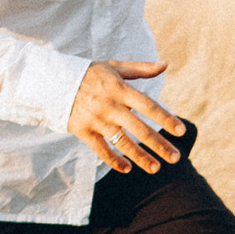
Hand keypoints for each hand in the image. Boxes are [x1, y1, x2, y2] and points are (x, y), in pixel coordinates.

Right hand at [69, 57, 183, 173]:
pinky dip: (113, 160)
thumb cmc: (88, 74)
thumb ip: (140, 69)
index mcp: (120, 89)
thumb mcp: (113, 67)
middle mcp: (110, 106)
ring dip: (140, 157)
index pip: (148, 106)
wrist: (52, 81)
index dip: (166, 118)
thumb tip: (165, 64)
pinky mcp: (83, 131)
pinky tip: (127, 168)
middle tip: (176, 158)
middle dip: (159, 145)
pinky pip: (101, 149)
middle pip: (140, 129)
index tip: (182, 131)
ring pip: (122, 142)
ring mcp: (97, 120)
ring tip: (155, 168)